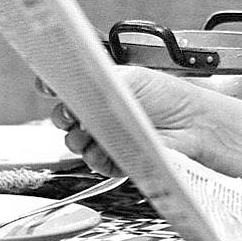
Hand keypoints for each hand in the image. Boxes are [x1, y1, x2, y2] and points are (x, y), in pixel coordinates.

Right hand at [51, 65, 241, 176]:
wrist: (195, 126)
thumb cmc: (172, 97)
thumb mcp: (132, 78)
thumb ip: (99, 80)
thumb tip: (74, 81)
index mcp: (104, 86)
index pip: (69, 85)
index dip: (54, 86)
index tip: (46, 85)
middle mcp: (103, 110)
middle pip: (65, 115)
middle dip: (63, 114)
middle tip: (71, 113)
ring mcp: (109, 136)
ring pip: (75, 141)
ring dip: (79, 138)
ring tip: (93, 132)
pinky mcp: (117, 158)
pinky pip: (95, 162)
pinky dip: (96, 157)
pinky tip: (105, 150)